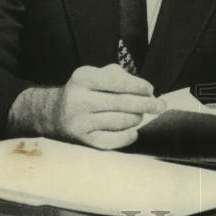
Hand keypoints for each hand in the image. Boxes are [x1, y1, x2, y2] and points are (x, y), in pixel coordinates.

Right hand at [10, 64, 164, 149]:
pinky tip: (133, 132)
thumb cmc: (85, 90)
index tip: (151, 90)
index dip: (140, 86)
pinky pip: (111, 141)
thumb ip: (120, 76)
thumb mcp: (96, 74)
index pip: (119, 82)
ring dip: (136, 118)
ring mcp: (79, 122)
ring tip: (139, 115)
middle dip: (146, 104)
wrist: (54, 113)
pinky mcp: (82, 140)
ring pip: (120, 121)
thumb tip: (147, 91)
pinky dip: (126, 137)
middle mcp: (79, 100)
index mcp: (83, 78)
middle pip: (122, 103)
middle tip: (161, 106)